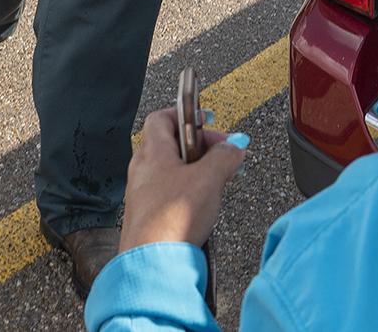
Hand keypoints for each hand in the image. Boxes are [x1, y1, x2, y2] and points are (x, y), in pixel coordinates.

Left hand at [117, 107, 248, 251]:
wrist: (153, 263)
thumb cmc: (173, 218)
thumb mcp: (210, 178)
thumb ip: (225, 156)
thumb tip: (235, 146)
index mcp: (152, 152)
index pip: (163, 117)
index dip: (186, 114)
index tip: (207, 120)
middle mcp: (143, 169)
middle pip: (172, 144)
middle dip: (201, 146)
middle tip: (223, 154)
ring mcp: (143, 194)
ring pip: (172, 170)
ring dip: (197, 170)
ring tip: (218, 181)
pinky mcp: (148, 216)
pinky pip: (169, 193)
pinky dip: (189, 191)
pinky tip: (204, 205)